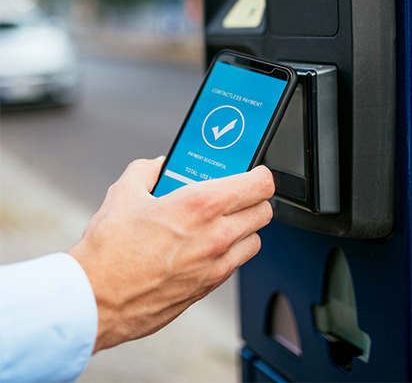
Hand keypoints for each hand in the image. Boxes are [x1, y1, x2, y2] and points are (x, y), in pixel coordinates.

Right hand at [68, 158, 273, 352]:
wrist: (95, 299)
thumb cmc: (110, 250)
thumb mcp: (124, 193)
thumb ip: (146, 170)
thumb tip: (158, 165)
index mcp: (202, 204)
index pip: (260, 184)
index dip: (260, 174)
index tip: (253, 172)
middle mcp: (217, 234)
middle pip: (264, 211)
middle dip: (253, 199)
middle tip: (236, 195)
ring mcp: (216, 264)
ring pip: (255, 239)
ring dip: (245, 227)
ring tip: (222, 221)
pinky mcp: (208, 287)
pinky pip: (236, 263)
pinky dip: (230, 252)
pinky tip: (207, 246)